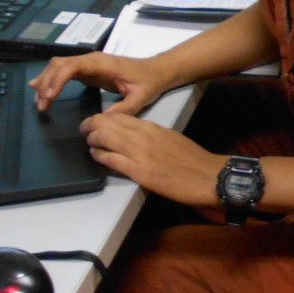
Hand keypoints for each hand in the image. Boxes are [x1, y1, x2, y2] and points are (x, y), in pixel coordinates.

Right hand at [29, 51, 173, 114]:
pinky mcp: (88, 71)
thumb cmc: (149, 82)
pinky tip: (41, 90)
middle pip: (60, 65)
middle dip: (47, 83)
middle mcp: (92, 60)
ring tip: (40, 103)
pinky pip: (65, 72)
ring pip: (59, 66)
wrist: (156, 71)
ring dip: (47, 82)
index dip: (58, 79)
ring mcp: (88, 64)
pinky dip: (52, 80)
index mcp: (102, 64)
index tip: (49, 97)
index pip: (73, 66)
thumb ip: (123, 108)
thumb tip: (101, 120)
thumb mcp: (139, 97)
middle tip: (41, 106)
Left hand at [80, 111, 222, 205]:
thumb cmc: (192, 159)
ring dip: (92, 139)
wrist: (208, 176)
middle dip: (90, 126)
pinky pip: (112, 159)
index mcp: (152, 127)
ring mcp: (141, 154)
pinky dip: (100, 156)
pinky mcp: (140, 172)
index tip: (95, 123)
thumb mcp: (170, 138)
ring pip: (106, 138)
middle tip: (85, 131)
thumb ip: (150, 135)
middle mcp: (144, 136)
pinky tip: (96, 155)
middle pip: (107, 123)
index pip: (119, 116)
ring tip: (89, 143)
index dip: (101, 118)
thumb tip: (131, 136)